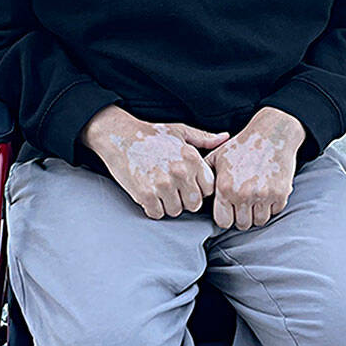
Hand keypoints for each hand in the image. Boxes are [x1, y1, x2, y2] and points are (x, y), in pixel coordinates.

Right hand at [80, 105, 228, 218]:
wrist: (120, 135)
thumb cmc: (151, 134)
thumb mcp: (180, 131)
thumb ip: (204, 138)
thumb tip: (225, 137)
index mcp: (192, 158)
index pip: (207, 189)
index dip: (198, 189)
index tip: (187, 184)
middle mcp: (180, 172)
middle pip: (193, 204)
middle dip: (185, 200)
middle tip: (173, 190)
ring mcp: (162, 184)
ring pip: (175, 211)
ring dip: (168, 205)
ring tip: (159, 190)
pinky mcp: (145, 194)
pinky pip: (156, 213)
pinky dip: (152, 208)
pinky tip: (149, 195)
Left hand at [206, 107, 304, 229]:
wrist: (272, 134)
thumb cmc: (242, 146)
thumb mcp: (217, 157)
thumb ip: (205, 177)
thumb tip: (196, 194)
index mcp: (225, 187)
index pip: (223, 222)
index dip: (226, 217)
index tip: (230, 210)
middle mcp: (243, 194)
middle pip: (242, 224)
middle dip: (242, 216)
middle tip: (244, 203)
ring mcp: (263, 195)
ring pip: (259, 221)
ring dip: (258, 213)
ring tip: (256, 198)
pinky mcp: (280, 193)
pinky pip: (275, 212)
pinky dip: (272, 205)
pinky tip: (268, 191)